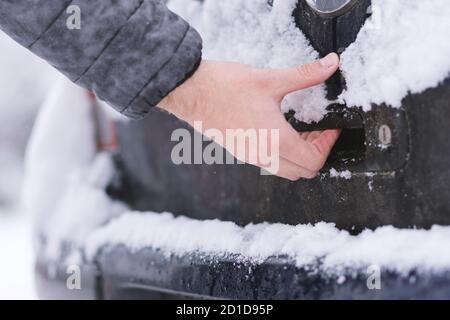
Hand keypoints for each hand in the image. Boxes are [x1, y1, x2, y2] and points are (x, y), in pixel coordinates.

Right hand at [159, 53, 340, 180]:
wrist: (190, 92)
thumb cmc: (224, 87)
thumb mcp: (270, 80)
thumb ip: (305, 75)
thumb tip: (330, 64)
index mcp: (275, 140)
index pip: (313, 160)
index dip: (328, 145)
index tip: (330, 128)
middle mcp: (263, 154)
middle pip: (302, 172)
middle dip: (316, 153)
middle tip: (318, 131)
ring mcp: (250, 156)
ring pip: (285, 171)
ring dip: (298, 157)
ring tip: (300, 132)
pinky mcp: (240, 152)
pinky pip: (268, 163)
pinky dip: (281, 155)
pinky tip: (278, 131)